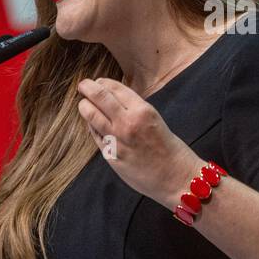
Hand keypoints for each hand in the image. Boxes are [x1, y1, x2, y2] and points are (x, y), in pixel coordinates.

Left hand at [75, 77, 202, 209]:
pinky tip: (91, 123)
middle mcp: (127, 123)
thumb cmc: (170, 149)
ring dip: (84, 106)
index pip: (115, 88)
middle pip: (99, 97)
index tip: (98, 81)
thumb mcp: (155, 120)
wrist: (176, 177)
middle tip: (83, 85)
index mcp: (142, 111)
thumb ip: (134, 110)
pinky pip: (95, 135)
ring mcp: (116, 139)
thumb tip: (114, 99)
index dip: (103, 82)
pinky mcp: (110, 155)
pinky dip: (91, 126)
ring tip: (82, 104)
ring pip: (91, 115)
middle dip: (88, 88)